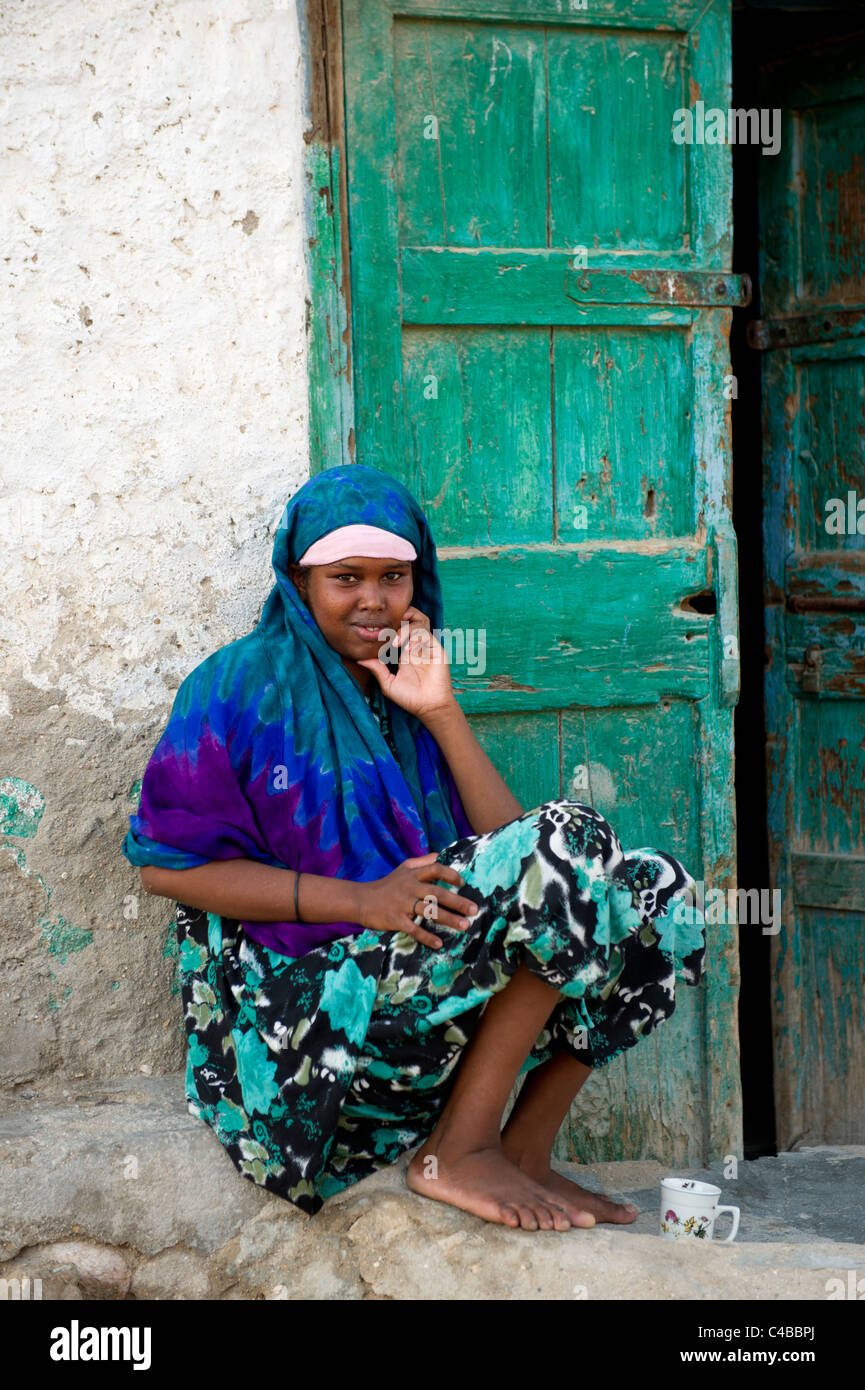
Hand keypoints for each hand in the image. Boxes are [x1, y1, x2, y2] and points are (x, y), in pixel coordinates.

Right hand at [354, 852, 478, 948]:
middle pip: (437, 892)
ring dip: (448, 918)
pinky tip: (438, 943)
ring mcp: (402, 904)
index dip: (450, 874)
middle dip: (457, 901)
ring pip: (429, 911)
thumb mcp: (402, 868)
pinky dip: (426, 936)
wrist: (361, 900)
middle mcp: (409, 887)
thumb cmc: (386, 885)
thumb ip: (421, 862)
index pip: (435, 869)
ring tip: (464, 926)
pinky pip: (413, 929)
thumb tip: (439, 854)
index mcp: (412, 874)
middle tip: (474, 910)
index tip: (462, 883)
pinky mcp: (395, 919)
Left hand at [355, 606, 456, 721]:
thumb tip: (359, 659)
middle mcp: (416, 645)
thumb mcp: (388, 683)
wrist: (429, 707)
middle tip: (386, 627)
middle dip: (399, 617)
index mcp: (404, 651)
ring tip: (395, 642)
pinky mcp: (437, 649)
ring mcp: (427, 646)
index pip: (398, 628)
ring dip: (405, 629)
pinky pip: (427, 634)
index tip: (376, 634)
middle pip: (411, 618)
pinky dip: (416, 637)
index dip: (388, 625)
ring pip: (419, 622)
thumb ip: (376, 669)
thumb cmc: (409, 698)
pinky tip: (409, 649)